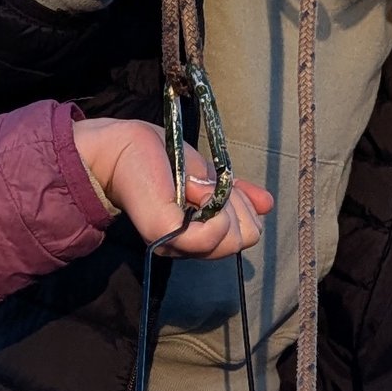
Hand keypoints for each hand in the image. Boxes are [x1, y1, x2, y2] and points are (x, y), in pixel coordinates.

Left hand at [72, 116, 270, 257]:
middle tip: (204, 184)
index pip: (248, 233)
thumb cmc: (163, 156)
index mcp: (203, 232)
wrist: (123, 146)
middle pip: (245, 239)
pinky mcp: (167, 233)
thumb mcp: (210, 174)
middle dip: (236, 204)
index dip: (244, 205)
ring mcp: (179, 243)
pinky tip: (191, 189)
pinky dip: (212, 203)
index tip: (222, 184)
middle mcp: (192, 245)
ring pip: (232, 237)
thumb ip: (236, 193)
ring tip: (193, 185)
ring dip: (222, 201)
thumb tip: (268, 205)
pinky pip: (214, 232)